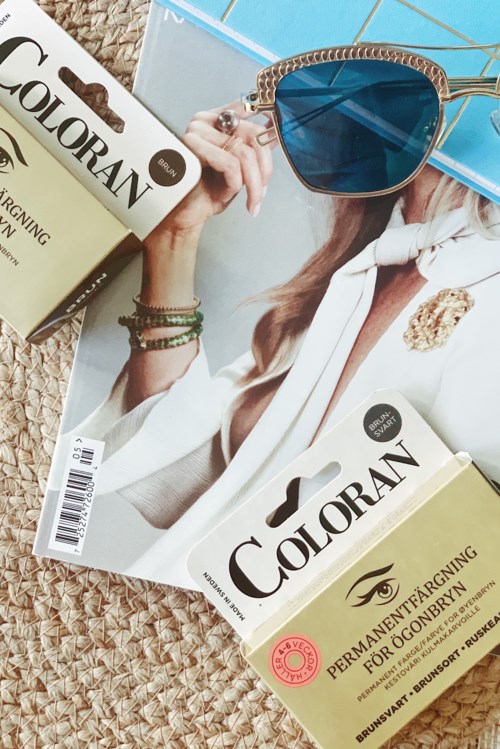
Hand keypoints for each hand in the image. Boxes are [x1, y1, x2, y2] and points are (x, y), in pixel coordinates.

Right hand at [146, 100, 274, 244]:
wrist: (184, 216)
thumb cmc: (206, 194)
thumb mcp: (238, 170)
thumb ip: (253, 150)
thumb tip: (276, 134)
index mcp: (215, 120)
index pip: (248, 106)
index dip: (268, 117)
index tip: (279, 136)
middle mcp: (205, 121)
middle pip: (253, 135)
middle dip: (265, 170)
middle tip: (262, 194)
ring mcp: (197, 132)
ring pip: (245, 154)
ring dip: (254, 184)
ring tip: (253, 202)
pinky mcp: (192, 147)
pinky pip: (230, 164)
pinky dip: (236, 184)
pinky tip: (229, 195)